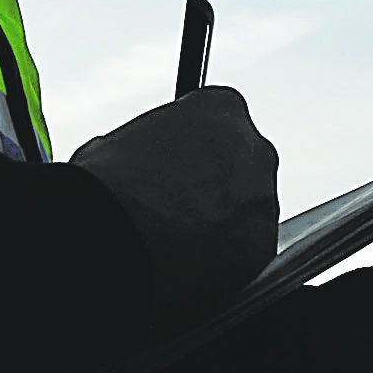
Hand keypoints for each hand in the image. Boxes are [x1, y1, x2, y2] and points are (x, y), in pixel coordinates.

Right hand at [73, 86, 279, 317]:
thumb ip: (146, 148)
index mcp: (222, 108)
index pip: (220, 121)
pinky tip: (189, 264)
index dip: (194, 149)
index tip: (177, 168)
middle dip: (215, 186)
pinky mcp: (261, 248)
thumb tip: (133, 166)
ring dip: (222, 225)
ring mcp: (262, 201)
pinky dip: (225, 260)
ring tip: (178, 241)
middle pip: (242, 168)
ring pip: (248, 213)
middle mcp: (254, 150)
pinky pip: (247, 252)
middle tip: (178, 206)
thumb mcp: (116, 145)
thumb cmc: (109, 187)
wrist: (116, 237)